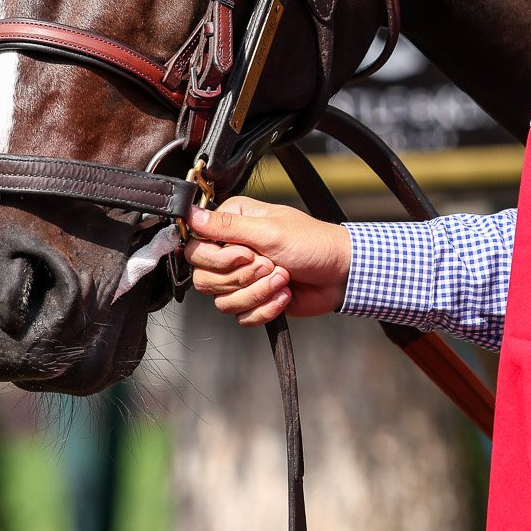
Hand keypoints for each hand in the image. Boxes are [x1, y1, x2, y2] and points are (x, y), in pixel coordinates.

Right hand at [184, 196, 351, 325]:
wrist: (340, 274)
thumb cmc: (312, 244)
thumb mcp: (270, 231)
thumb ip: (228, 226)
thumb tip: (190, 213)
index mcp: (233, 225)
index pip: (195, 248)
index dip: (218, 258)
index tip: (247, 254)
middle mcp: (232, 251)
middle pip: (205, 279)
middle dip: (242, 278)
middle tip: (271, 266)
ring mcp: (242, 278)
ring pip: (222, 301)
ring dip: (258, 293)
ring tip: (283, 279)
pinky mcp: (253, 300)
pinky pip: (242, 317)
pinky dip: (266, 309)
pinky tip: (285, 295)